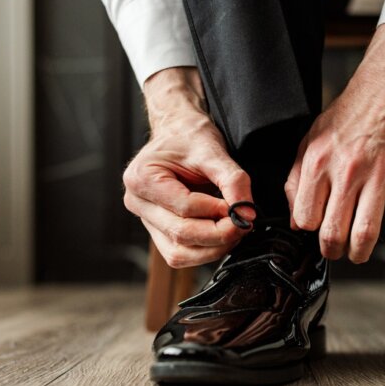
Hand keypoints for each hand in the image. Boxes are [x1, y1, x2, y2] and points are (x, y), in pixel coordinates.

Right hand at [122, 67, 255, 267]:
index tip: (242, 209)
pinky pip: (180, 253)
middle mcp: (137, 202)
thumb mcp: (214, 151)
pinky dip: (205, 251)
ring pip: (178, 253)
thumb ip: (233, 181)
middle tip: (245, 224)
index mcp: (141, 178)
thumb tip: (247, 213)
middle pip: (180, 234)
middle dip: (219, 234)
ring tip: (235, 230)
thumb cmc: (190, 137)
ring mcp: (145, 220)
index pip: (185, 207)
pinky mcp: (158, 231)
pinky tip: (222, 236)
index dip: (218, 212)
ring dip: (213, 248)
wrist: (179, 132)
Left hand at [286, 23, 384, 262]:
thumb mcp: (312, 139)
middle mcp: (348, 171)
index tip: (318, 232)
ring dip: (361, 253)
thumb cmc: (353, 114)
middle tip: (337, 250)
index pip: (305, 219)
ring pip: (366, 234)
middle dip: (333, 251)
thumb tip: (296, 218)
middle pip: (333, 233)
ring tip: (360, 251)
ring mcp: (380, 176)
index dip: (310, 232)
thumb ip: (298, 179)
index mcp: (320, 162)